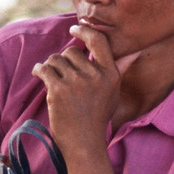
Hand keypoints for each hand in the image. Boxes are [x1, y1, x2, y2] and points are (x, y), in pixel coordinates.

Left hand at [31, 24, 139, 152]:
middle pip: (71, 52)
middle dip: (63, 60)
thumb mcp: (114, 93)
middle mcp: (95, 76)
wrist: (84, 143)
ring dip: (50, 66)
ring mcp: (76, 83)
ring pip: (56, 59)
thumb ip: (119, 71)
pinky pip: (44, 69)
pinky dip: (39, 70)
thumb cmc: (98, 118)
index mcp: (110, 74)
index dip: (84, 32)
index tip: (74, 29)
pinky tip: (38, 74)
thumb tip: (134, 53)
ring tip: (50, 77)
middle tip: (60, 72)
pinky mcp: (58, 90)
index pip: (98, 41)